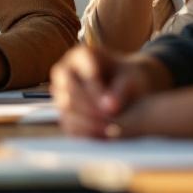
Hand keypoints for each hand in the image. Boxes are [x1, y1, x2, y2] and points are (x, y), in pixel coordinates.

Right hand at [50, 45, 169, 137]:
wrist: (127, 88)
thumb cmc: (130, 78)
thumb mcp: (130, 80)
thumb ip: (120, 91)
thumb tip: (109, 108)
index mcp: (80, 55)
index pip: (81, 70)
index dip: (95, 89)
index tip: (112, 106)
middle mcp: (65, 71)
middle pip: (69, 90)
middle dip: (90, 107)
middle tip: (109, 121)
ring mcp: (61, 92)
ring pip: (66, 107)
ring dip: (86, 121)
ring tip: (108, 131)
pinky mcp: (64, 111)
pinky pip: (67, 122)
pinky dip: (84, 131)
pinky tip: (102, 137)